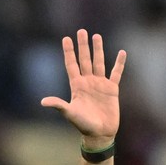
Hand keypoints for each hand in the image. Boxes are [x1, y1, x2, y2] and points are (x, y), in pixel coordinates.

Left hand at [41, 30, 125, 146]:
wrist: (99, 133)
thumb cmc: (83, 125)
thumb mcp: (70, 113)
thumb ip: (58, 105)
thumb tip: (43, 102)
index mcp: (77, 86)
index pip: (71, 64)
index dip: (69, 52)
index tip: (66, 38)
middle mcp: (88, 82)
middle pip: (85, 59)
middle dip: (83, 46)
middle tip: (81, 31)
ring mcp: (100, 84)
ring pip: (99, 62)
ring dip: (98, 50)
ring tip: (96, 36)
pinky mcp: (112, 89)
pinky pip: (116, 73)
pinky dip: (119, 63)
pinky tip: (122, 52)